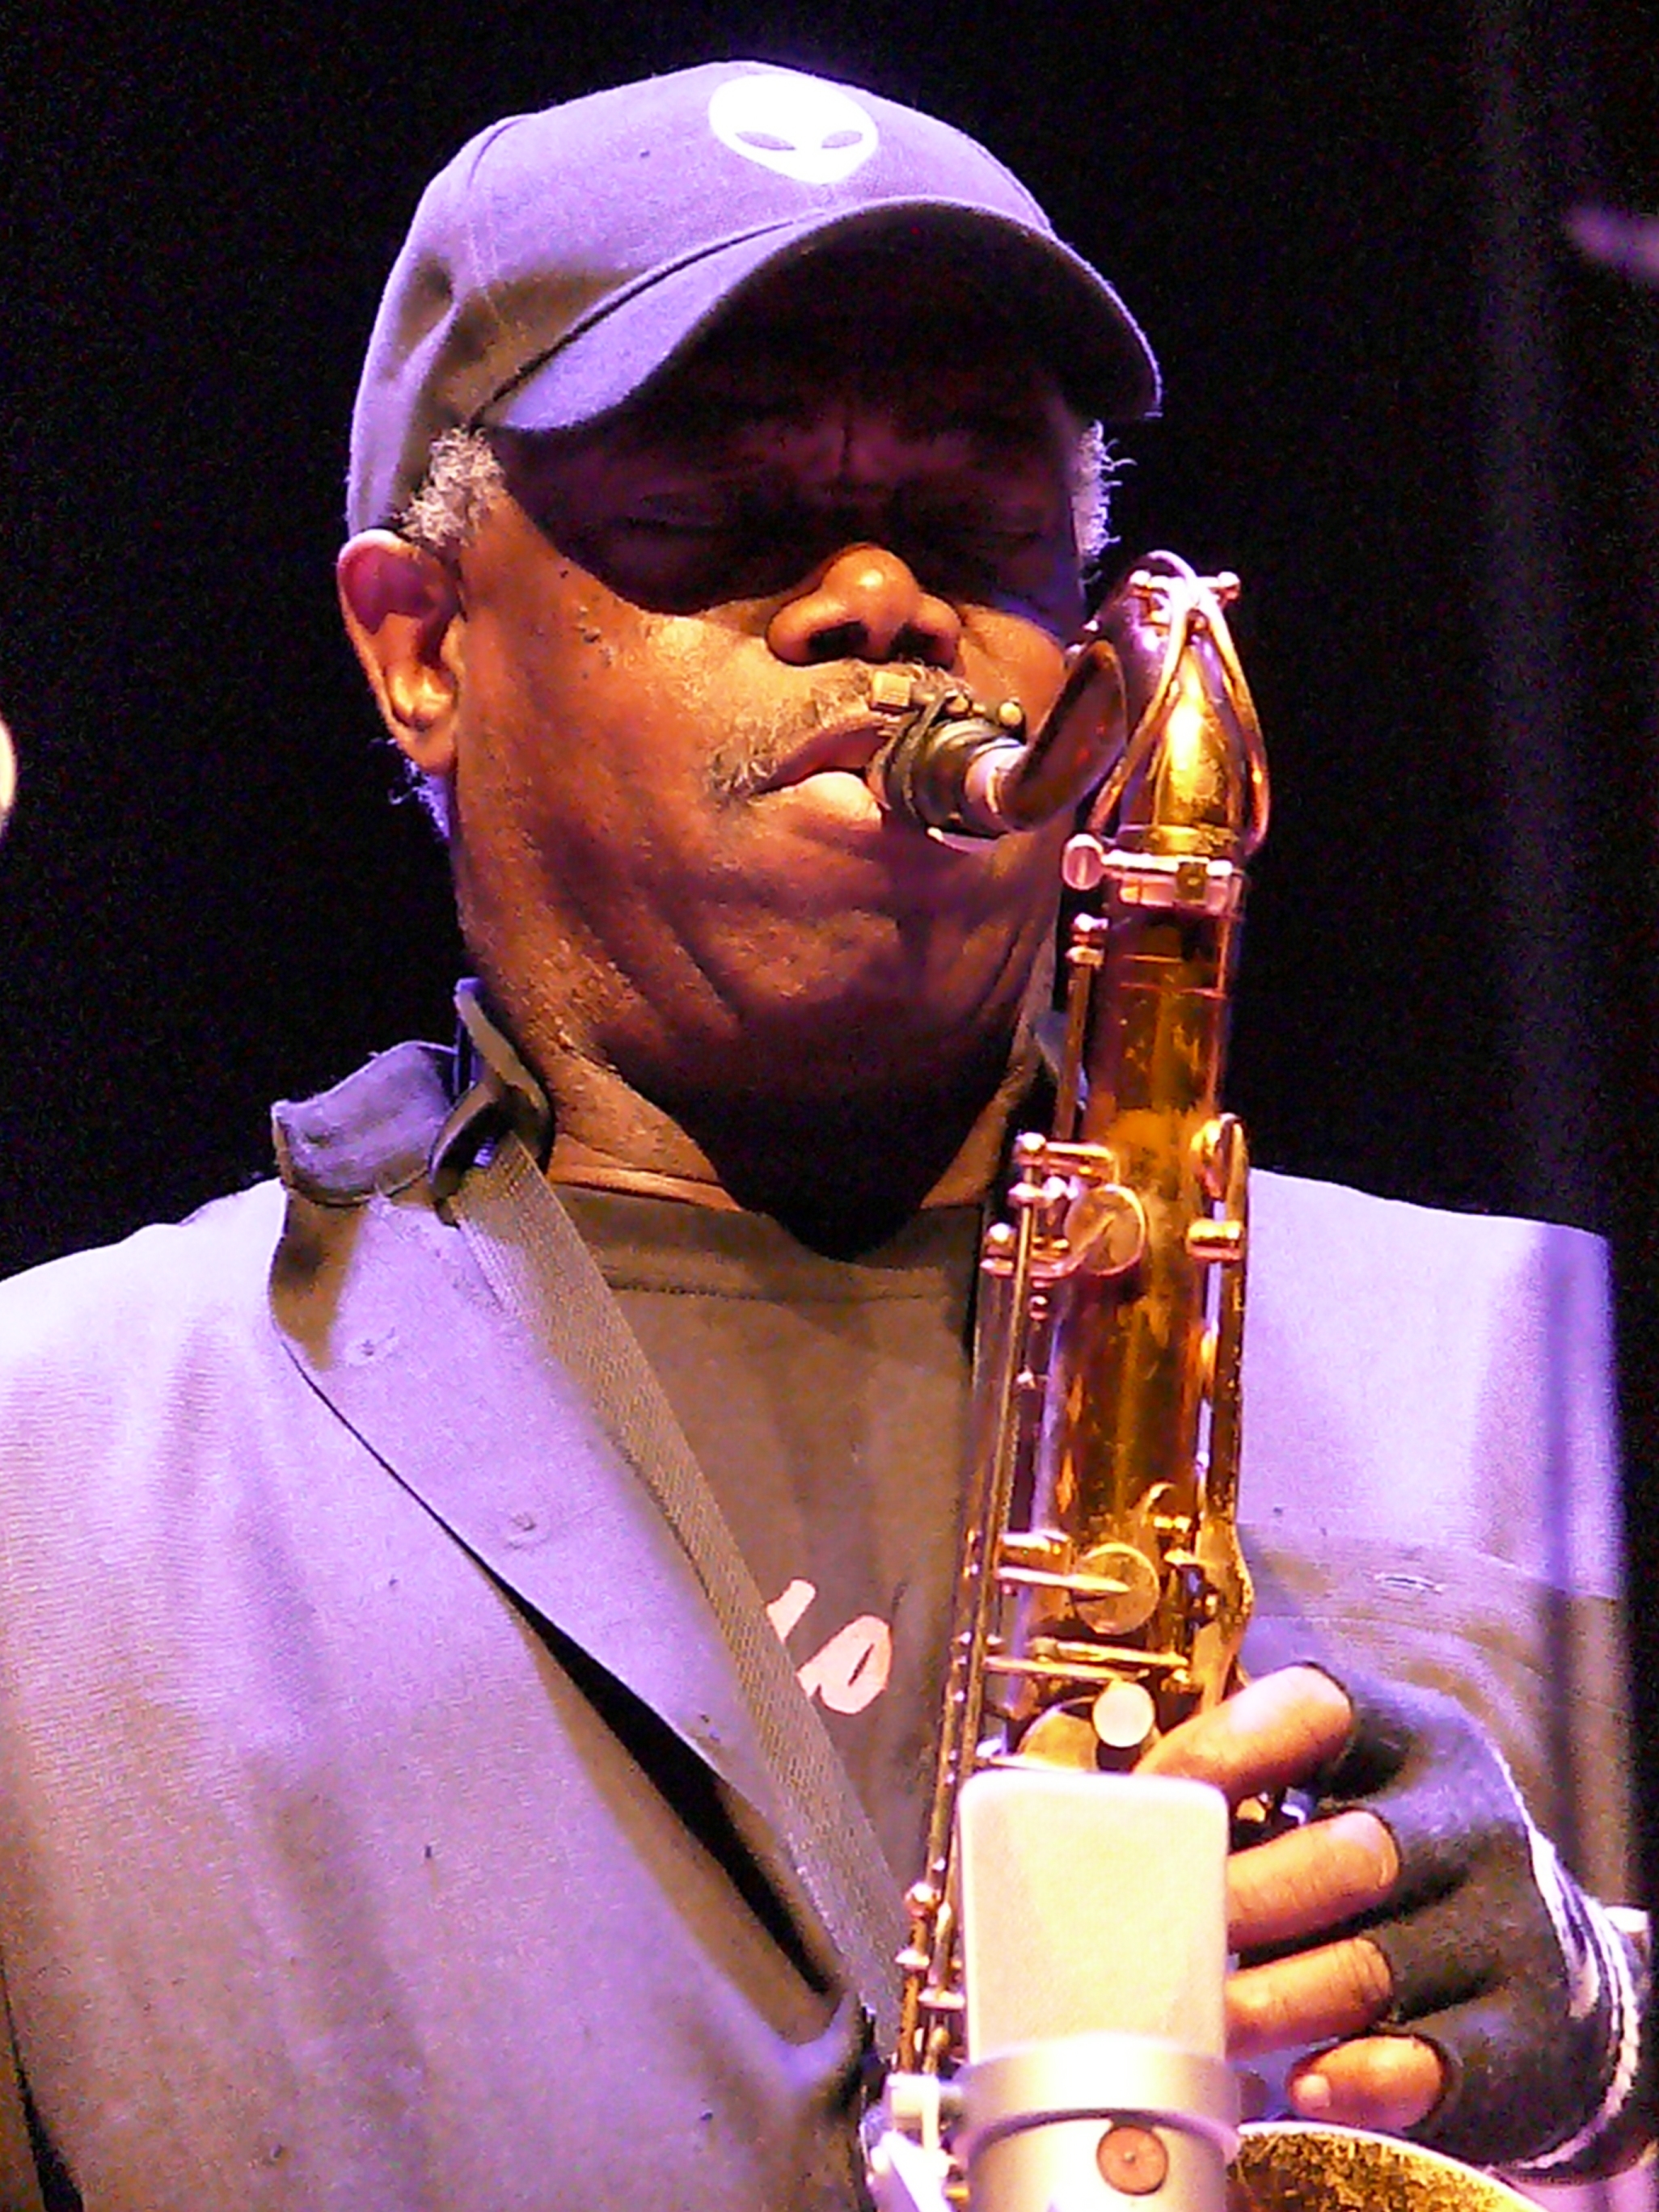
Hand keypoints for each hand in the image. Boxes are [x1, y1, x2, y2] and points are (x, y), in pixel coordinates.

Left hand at [1140, 1663, 1643, 2174]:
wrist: (1550, 1974)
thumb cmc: (1391, 1868)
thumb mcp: (1340, 1795)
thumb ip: (1247, 1793)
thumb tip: (1097, 1810)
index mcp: (1411, 1737)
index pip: (1320, 1710)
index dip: (1225, 1748)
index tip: (1154, 1797)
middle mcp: (1467, 1819)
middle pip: (1351, 1852)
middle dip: (1244, 1899)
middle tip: (1166, 1936)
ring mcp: (1504, 1925)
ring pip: (1375, 1968)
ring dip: (1272, 2000)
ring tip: (1206, 2020)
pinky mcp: (1522, 2032)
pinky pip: (1431, 2064)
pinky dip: (1358, 2076)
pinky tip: (1306, 2078)